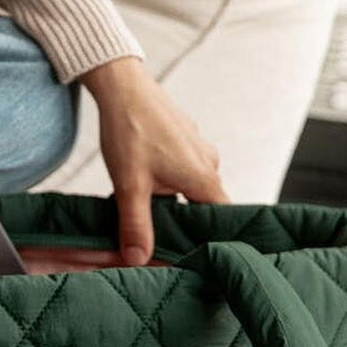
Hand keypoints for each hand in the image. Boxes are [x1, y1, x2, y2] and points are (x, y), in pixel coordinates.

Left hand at [78, 56, 229, 263]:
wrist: (122, 87)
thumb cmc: (129, 131)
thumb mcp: (129, 185)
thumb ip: (136, 225)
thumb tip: (139, 260)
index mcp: (205, 178)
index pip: (223, 221)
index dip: (212, 241)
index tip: (196, 259)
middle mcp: (209, 164)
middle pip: (207, 208)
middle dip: (186, 226)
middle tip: (164, 244)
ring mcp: (199, 151)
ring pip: (192, 190)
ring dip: (174, 205)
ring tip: (150, 217)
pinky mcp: (185, 142)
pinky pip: (184, 172)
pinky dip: (170, 185)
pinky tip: (147, 189)